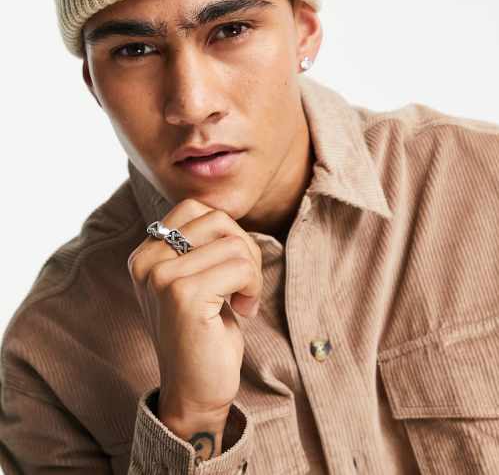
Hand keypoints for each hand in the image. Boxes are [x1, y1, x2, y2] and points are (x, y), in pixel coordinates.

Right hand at [127, 198, 261, 422]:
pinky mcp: (183, 295)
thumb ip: (198, 244)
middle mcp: (146, 260)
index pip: (195, 208)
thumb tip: (226, 212)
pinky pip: (241, 267)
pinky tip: (243, 310)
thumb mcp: (193, 279)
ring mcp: (161, 277)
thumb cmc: (203, 332)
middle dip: (244, 248)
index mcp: (145, 253)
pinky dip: (253, 287)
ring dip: (252, 272)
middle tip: (244, 283)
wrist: (194, 391)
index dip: (226, 232)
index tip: (229, 267)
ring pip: (234, 243)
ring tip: (242, 299)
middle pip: (217, 219)